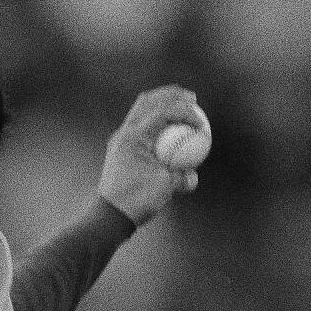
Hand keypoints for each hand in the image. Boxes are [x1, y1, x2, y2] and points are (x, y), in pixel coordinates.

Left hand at [98, 85, 209, 225]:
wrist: (108, 215)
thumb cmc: (136, 200)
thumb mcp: (166, 186)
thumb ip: (182, 176)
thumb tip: (192, 175)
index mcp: (134, 137)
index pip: (163, 111)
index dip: (185, 112)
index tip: (201, 123)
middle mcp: (124, 134)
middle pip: (148, 101)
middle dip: (171, 95)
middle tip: (191, 97)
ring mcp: (120, 140)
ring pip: (141, 111)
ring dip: (161, 105)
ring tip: (180, 105)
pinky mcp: (120, 149)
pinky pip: (140, 127)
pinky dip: (155, 121)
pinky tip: (168, 128)